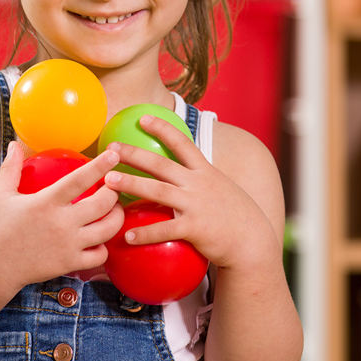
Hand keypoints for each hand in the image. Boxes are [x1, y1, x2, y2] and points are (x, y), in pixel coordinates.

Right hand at [0, 142, 124, 291]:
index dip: (100, 166)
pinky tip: (99, 240)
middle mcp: (61, 222)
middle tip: (115, 186)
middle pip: (103, 204)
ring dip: (117, 217)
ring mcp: (69, 244)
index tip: (113, 155)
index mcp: (46, 202)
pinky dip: (104, 247)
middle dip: (115, 192)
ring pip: (108, 229)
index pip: (79, 179)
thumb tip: (15, 145)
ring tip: (114, 211)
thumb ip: (10, 168)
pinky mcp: (71, 263)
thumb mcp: (0, 194)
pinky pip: (100, 255)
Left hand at [102, 115, 278, 271]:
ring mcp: (196, 205)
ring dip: (131, 184)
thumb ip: (200, 180)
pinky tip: (128, 236)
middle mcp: (199, 184)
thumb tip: (178, 174)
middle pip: (160, 164)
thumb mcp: (221, 188)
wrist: (253, 243)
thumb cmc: (234, 217)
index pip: (182, 143)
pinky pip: (165, 230)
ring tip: (108, 182)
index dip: (162, 128)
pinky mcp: (195, 228)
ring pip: (157, 191)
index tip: (142, 117)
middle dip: (133, 153)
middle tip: (110, 149)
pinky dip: (146, 233)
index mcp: (204, 171)